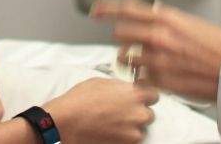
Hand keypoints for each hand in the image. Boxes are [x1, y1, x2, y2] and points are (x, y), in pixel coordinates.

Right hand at [44, 77, 158, 143]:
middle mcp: (138, 113)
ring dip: (131, 128)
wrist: (66, 120)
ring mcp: (133, 132)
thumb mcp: (102, 82)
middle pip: (149, 115)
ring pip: (140, 130)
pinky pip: (131, 141)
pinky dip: (123, 138)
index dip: (145, 97)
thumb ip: (121, 87)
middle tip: (121, 113)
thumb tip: (127, 89)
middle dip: (137, 114)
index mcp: (135, 94)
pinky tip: (110, 131)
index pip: (154, 95)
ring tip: (113, 124)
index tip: (137, 99)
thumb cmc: (80, 99)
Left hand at [90, 0, 220, 102]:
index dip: (107, 8)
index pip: (127, 8)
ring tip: (140, 63)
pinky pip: (139, 78)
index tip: (96, 10)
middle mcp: (159, 37)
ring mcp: (158, 60)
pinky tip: (152, 78)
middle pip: (121, 33)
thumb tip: (155, 15)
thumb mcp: (193, 23)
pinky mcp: (161, 81)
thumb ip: (170, 20)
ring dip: (130, 60)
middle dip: (123, 38)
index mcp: (168, 18)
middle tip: (129, 43)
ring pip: (127, 58)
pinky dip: (142, 78)